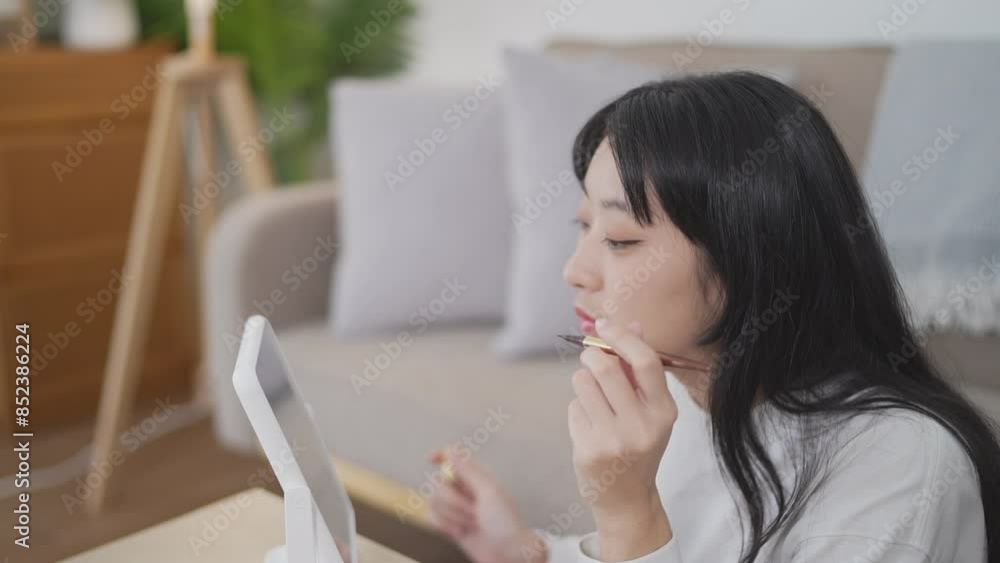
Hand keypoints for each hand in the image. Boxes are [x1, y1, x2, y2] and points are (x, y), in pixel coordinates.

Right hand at [425, 447, 546, 562]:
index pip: (453, 458)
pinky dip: (443, 525)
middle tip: (475, 510)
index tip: (428, 459)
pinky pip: (431, 517)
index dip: (440, 455)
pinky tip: (460, 532)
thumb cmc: (505, 522)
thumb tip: (451, 450)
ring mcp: (457, 508)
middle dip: (454, 500)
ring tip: (472, 524)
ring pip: (434, 501)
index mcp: (477, 477)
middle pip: (439, 483)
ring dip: (452, 515)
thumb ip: (468, 471)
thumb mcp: (490, 492)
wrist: (508, 554)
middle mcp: (465, 490)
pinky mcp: (450, 525)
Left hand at [569, 319, 674, 558]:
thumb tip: (633, 323)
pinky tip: (590, 427)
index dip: (622, 337)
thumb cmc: (638, 443)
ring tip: (593, 398)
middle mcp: (642, 426)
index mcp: (664, 411)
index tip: (604, 325)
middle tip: (589, 357)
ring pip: (583, 383)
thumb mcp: (650, 409)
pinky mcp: (589, 450)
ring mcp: (615, 440)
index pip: (645, 361)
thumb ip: (640, 367)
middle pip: (606, 367)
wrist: (627, 497)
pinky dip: (578, 409)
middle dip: (591, 355)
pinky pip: (574, 408)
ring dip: (582, 381)